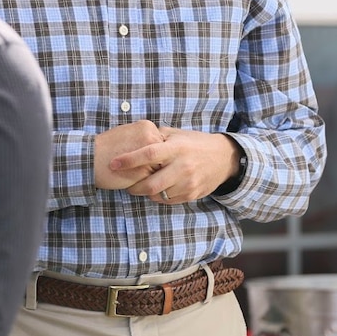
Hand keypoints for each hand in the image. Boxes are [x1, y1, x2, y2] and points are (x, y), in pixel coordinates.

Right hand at [94, 120, 165, 189]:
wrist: (90, 158)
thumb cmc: (106, 147)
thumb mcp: (127, 133)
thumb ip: (143, 138)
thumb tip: (156, 148)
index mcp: (148, 127)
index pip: (159, 143)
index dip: (149, 153)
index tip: (138, 155)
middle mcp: (152, 138)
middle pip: (162, 155)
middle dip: (153, 163)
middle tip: (137, 165)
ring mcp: (150, 155)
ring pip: (158, 168)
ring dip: (149, 173)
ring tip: (133, 171)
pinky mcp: (145, 171)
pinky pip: (151, 179)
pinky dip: (143, 181)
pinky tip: (131, 178)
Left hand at [112, 128, 239, 203]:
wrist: (223, 158)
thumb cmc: (195, 143)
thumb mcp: (177, 134)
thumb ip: (156, 136)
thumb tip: (133, 136)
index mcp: (176, 148)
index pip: (149, 154)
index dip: (129, 160)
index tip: (113, 163)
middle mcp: (182, 166)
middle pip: (150, 184)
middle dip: (133, 186)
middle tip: (125, 183)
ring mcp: (188, 183)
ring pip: (157, 195)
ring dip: (144, 192)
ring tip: (140, 186)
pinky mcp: (191, 194)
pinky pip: (167, 200)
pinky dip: (157, 196)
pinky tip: (155, 189)